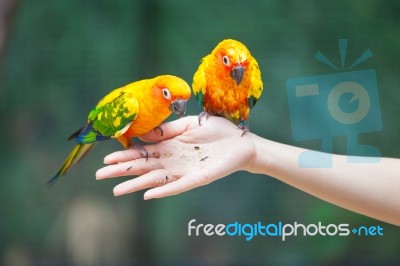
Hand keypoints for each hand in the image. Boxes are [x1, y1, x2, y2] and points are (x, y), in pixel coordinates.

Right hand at [96, 116, 255, 198]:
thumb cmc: (216, 130)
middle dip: (122, 171)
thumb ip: (168, 129)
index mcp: (170, 146)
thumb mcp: (189, 124)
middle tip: (100, 176)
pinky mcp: (197, 178)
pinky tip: (148, 195)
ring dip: (136, 185)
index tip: (106, 160)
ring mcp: (184, 170)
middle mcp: (172, 160)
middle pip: (143, 167)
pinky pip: (178, 186)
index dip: (124, 156)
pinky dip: (163, 191)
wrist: (240, 140)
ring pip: (155, 179)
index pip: (142, 153)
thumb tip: (145, 134)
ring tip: (117, 190)